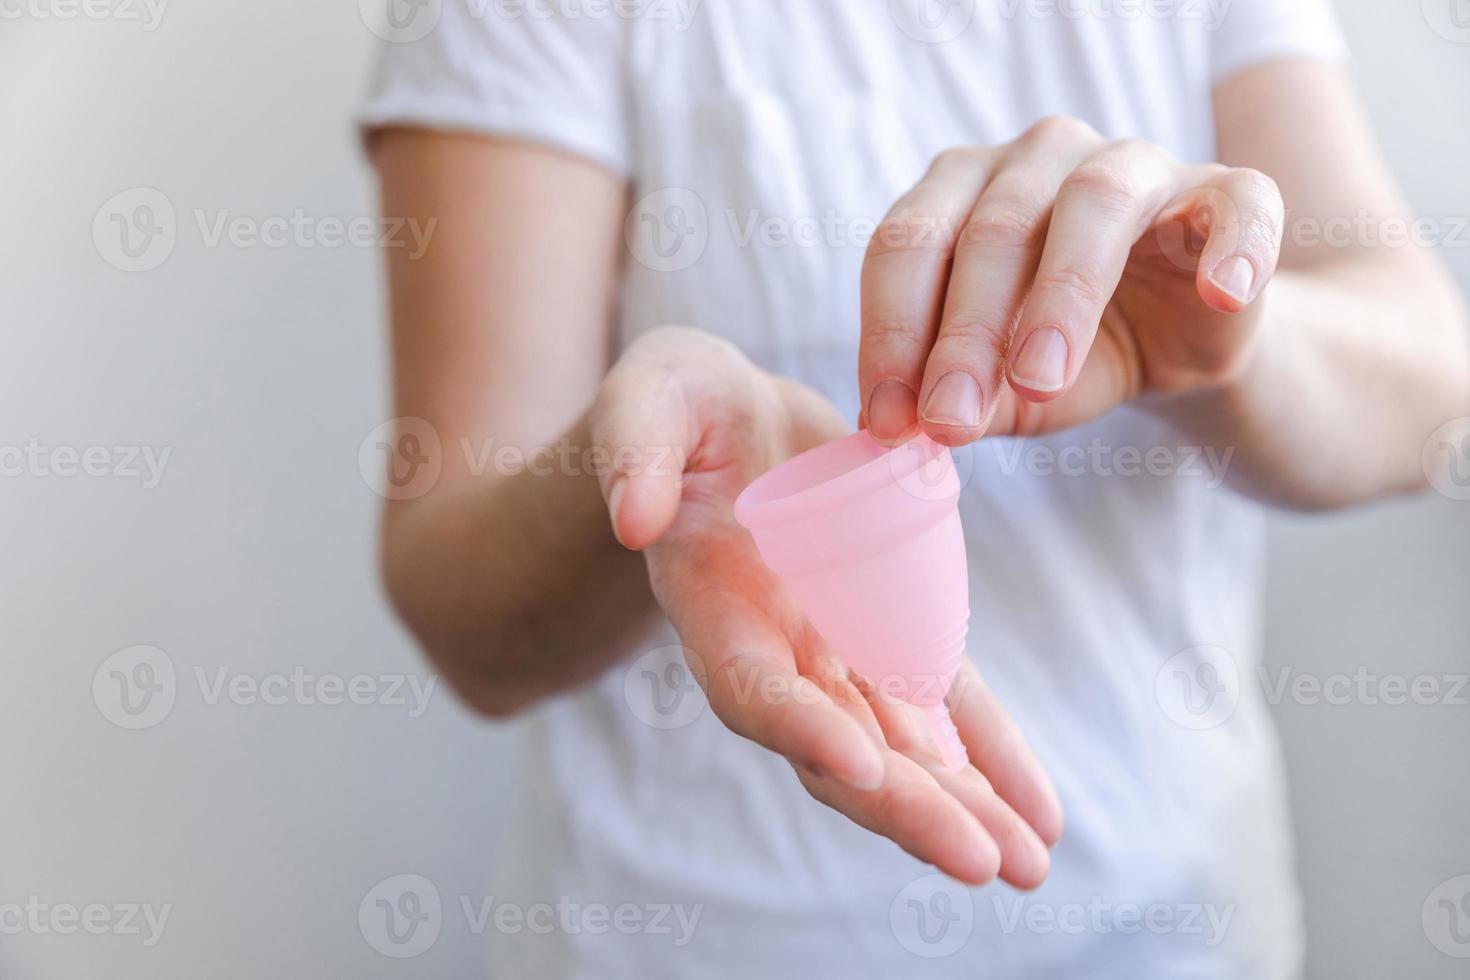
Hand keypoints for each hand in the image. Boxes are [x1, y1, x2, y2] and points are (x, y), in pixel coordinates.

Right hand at [590, 327, 1062, 885]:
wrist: (728, 420)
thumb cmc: (677, 405)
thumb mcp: (647, 401)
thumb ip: (634, 451)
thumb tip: (634, 517)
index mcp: (711, 602)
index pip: (749, 684)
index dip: (799, 726)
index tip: (859, 767)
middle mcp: (772, 649)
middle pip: (838, 746)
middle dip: (906, 807)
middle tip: (982, 862)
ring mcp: (833, 649)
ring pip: (898, 744)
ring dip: (962, 804)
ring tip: (1031, 862)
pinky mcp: (886, 628)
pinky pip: (941, 702)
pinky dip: (988, 753)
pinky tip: (1036, 811)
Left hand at [858, 115, 1285, 443]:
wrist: (1176, 350)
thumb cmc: (1067, 354)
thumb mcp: (1000, 390)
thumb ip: (955, 398)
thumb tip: (899, 429)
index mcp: (963, 189)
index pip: (908, 245)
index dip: (891, 333)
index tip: (888, 422)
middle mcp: (1040, 157)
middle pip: (992, 228)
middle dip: (965, 334)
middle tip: (950, 420)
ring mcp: (1135, 163)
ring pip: (1094, 202)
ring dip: (1062, 296)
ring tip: (1040, 381)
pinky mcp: (1227, 191)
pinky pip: (1238, 202)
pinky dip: (1232, 245)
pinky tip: (1223, 294)